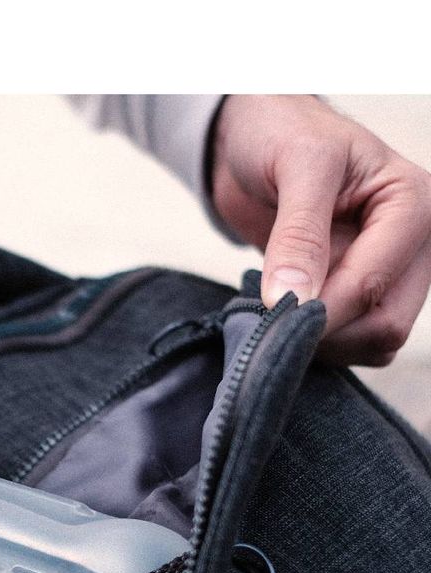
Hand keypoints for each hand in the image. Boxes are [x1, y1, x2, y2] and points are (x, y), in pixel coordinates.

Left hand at [211, 95, 430, 365]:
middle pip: (385, 326)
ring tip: (274, 310)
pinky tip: (284, 315)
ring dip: (321, 342)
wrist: (255, 139)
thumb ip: (298, 235)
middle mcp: (413, 243)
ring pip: (372, 342)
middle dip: (325, 332)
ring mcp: (390, 272)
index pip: (374, 286)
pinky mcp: (361, 292)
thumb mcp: (297, 167)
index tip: (270, 314)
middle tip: (269, 317)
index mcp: (413, 205)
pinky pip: (352, 342)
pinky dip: (318, 342)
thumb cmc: (283, 135)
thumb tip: (296, 301)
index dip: (319, 311)